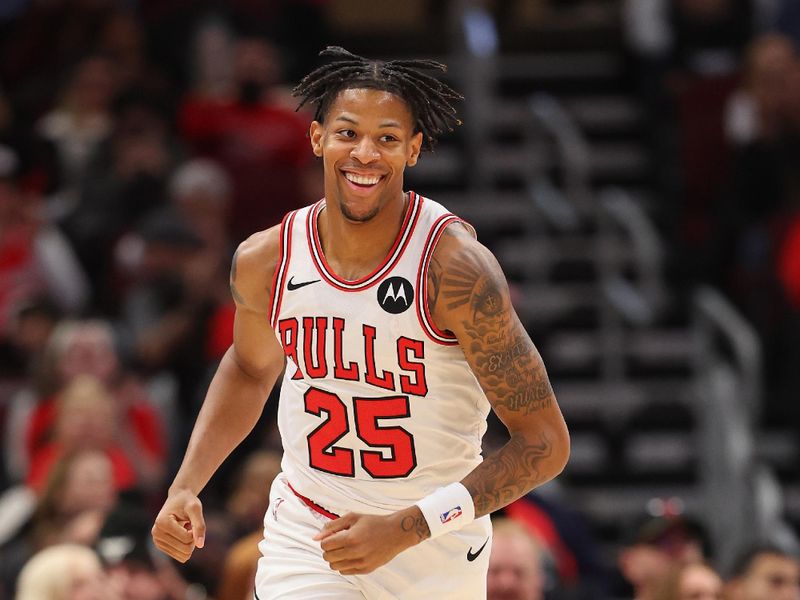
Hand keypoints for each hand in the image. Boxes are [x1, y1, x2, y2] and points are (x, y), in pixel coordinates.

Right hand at [151, 489, 205, 562]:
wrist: (178, 499)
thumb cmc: (187, 502)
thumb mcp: (195, 508)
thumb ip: (199, 525)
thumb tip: (200, 545)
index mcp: (162, 523)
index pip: (187, 538)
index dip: (195, 531)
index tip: (191, 520)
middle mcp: (156, 534)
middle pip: (185, 549)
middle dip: (193, 539)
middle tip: (189, 525)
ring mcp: (157, 541)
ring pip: (183, 556)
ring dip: (189, 543)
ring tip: (184, 528)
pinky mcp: (161, 546)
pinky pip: (180, 557)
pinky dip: (185, 546)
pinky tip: (181, 534)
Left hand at [314, 506, 428, 574]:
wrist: (396, 532)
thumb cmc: (374, 522)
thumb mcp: (352, 517)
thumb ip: (332, 526)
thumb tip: (315, 537)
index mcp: (350, 537)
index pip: (325, 545)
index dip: (326, 540)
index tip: (333, 536)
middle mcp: (355, 552)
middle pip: (328, 557)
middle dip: (329, 549)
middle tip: (338, 542)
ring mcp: (361, 562)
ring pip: (335, 567)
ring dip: (335, 558)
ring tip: (344, 549)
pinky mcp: (366, 569)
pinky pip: (345, 572)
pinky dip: (344, 564)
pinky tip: (351, 555)